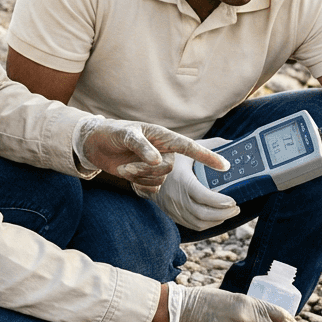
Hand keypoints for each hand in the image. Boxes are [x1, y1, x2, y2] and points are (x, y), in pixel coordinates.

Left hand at [77, 117, 226, 194]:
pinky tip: (127, 177)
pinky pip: (151, 189)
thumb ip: (141, 146)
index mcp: (163, 137)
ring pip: (159, 180)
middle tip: (125, 167)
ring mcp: (155, 166)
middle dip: (146, 170)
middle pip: (168, 168)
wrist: (96, 145)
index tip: (225, 167)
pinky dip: (138, 186)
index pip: (189, 147)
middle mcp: (163, 151)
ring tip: (123, 169)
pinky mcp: (147, 178)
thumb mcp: (125, 134)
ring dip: (139, 177)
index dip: (207, 157)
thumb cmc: (112, 133)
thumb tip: (157, 160)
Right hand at [148, 137, 238, 230]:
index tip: (234, 200)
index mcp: (181, 180)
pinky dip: (207, 224)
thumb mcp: (187, 147)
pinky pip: (192, 225)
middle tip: (236, 208)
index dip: (220, 201)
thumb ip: (210, 146)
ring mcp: (172, 208)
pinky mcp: (172, 214)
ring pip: (198, 223)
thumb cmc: (169, 155)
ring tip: (230, 212)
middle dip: (223, 214)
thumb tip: (232, 143)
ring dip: (217, 221)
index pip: (203, 197)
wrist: (142, 169)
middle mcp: (175, 197)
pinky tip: (217, 217)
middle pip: (202, 214)